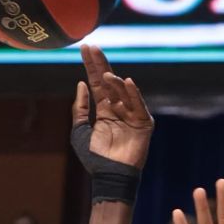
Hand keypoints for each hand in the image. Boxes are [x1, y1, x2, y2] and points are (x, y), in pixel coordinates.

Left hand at [73, 44, 151, 166]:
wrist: (109, 177)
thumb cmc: (94, 158)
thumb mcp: (79, 131)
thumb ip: (80, 109)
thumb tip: (81, 84)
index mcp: (104, 110)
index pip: (96, 83)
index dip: (91, 66)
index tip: (85, 48)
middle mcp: (118, 108)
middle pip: (109, 81)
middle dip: (101, 64)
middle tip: (93, 47)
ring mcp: (131, 114)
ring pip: (122, 92)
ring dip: (114, 81)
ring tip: (104, 73)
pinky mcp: (143, 123)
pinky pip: (138, 105)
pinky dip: (133, 94)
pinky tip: (126, 81)